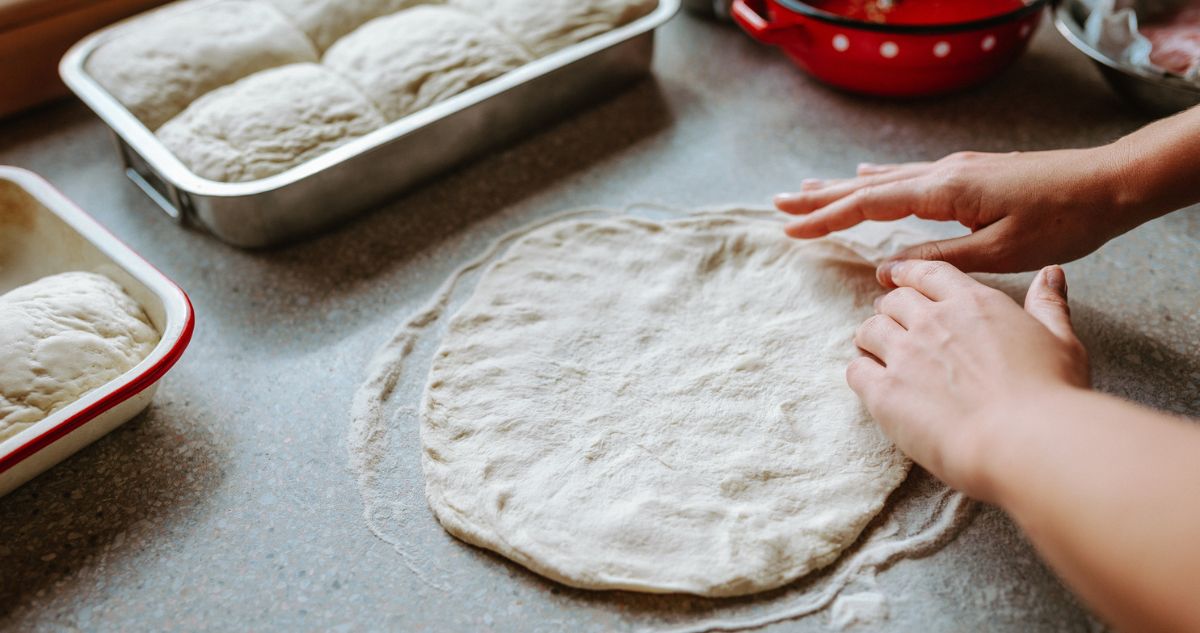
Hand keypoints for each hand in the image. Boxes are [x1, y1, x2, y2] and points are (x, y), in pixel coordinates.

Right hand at [774, 148, 1141, 275]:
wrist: (1110, 184)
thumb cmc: (1063, 221)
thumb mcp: (1001, 251)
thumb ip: (941, 260)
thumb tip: (887, 268)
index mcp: (945, 190)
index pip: (870, 206)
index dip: (827, 219)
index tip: (791, 231)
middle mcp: (943, 173)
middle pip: (867, 186)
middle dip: (821, 198)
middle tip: (778, 205)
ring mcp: (955, 170)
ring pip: (885, 179)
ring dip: (842, 187)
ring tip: (806, 190)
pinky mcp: (968, 174)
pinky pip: (908, 176)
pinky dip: (877, 180)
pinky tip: (865, 175)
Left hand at [847, 261, 1090, 501]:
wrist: (1026, 440)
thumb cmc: (1051, 394)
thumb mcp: (1061, 340)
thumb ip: (1048, 304)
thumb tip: (1051, 273)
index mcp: (974, 303)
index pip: (928, 273)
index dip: (909, 275)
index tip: (898, 278)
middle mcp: (933, 320)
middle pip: (893, 301)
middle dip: (890, 310)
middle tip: (893, 326)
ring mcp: (905, 354)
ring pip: (869, 331)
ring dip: (871, 339)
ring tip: (876, 353)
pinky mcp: (885, 391)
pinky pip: (856, 371)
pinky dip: (861, 373)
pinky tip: (872, 384)